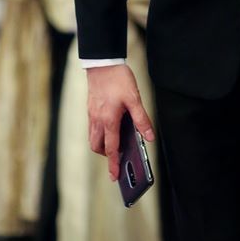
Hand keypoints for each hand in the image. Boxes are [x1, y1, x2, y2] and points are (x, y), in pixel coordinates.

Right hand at [87, 64, 154, 180]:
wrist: (102, 62)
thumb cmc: (118, 78)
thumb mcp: (134, 98)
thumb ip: (141, 119)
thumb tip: (149, 136)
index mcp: (109, 120)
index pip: (111, 148)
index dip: (114, 164)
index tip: (114, 177)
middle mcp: (97, 120)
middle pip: (98, 146)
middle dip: (106, 155)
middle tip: (118, 156)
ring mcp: (92, 114)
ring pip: (93, 137)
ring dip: (102, 144)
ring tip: (114, 141)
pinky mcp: (90, 108)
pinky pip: (91, 127)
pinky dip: (99, 133)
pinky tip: (109, 126)